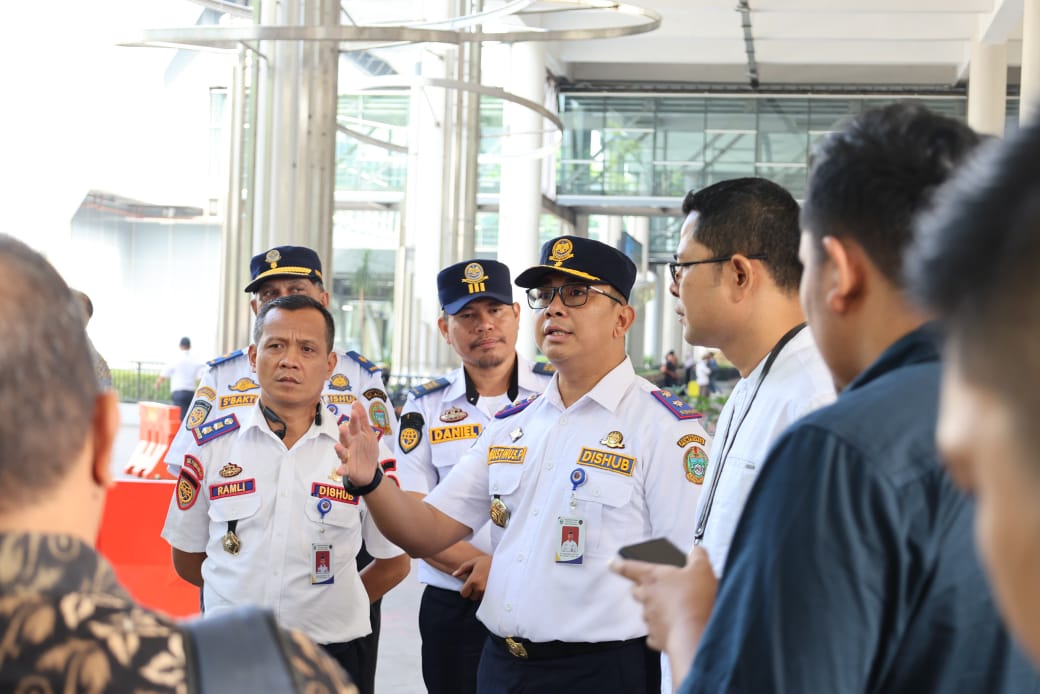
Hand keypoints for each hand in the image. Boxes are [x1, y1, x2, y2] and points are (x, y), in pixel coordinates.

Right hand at [335, 401, 381, 485]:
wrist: (369, 470)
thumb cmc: (366, 449)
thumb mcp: (368, 433)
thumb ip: (362, 419)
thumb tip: (356, 402)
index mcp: (355, 435)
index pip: (354, 425)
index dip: (355, 417)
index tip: (354, 407)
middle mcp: (349, 445)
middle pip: (346, 437)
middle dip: (344, 433)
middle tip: (343, 426)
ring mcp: (348, 456)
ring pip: (342, 452)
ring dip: (339, 449)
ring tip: (337, 446)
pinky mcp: (348, 469)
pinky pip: (343, 469)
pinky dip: (341, 470)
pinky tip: (339, 470)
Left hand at [452, 553, 490, 600]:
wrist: (503, 563)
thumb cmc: (487, 561)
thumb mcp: (473, 562)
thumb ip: (462, 569)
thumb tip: (454, 574)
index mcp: (473, 581)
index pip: (464, 594)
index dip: (465, 589)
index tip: (470, 583)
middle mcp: (480, 588)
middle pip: (472, 597)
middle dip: (473, 591)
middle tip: (479, 581)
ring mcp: (487, 592)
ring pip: (479, 598)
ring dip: (480, 592)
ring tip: (485, 582)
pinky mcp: (494, 594)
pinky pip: (486, 598)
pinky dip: (486, 593)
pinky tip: (489, 585)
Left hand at [610, 545, 716, 671]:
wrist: (694, 633)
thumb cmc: (694, 599)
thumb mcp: (702, 570)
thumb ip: (697, 557)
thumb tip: (696, 551)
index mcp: (652, 578)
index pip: (629, 568)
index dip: (619, 564)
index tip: (612, 563)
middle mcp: (646, 598)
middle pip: (636, 591)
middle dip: (642, 588)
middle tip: (655, 588)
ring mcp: (649, 619)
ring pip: (646, 612)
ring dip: (656, 610)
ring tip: (674, 610)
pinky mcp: (656, 637)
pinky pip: (655, 633)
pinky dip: (662, 631)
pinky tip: (675, 629)